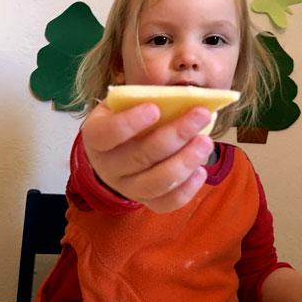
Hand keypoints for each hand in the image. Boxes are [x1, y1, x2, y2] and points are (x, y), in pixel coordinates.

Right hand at [82, 100, 213, 212]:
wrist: (115, 151)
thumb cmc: (124, 118)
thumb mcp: (124, 104)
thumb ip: (144, 100)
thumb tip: (182, 97)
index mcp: (96, 136)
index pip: (107, 133)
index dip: (130, 122)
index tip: (155, 109)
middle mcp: (107, 166)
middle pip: (139, 157)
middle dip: (175, 135)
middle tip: (201, 115)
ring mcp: (125, 187)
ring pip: (155, 183)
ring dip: (185, 163)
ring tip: (206, 143)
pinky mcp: (145, 201)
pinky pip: (165, 203)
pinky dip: (187, 189)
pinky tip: (201, 171)